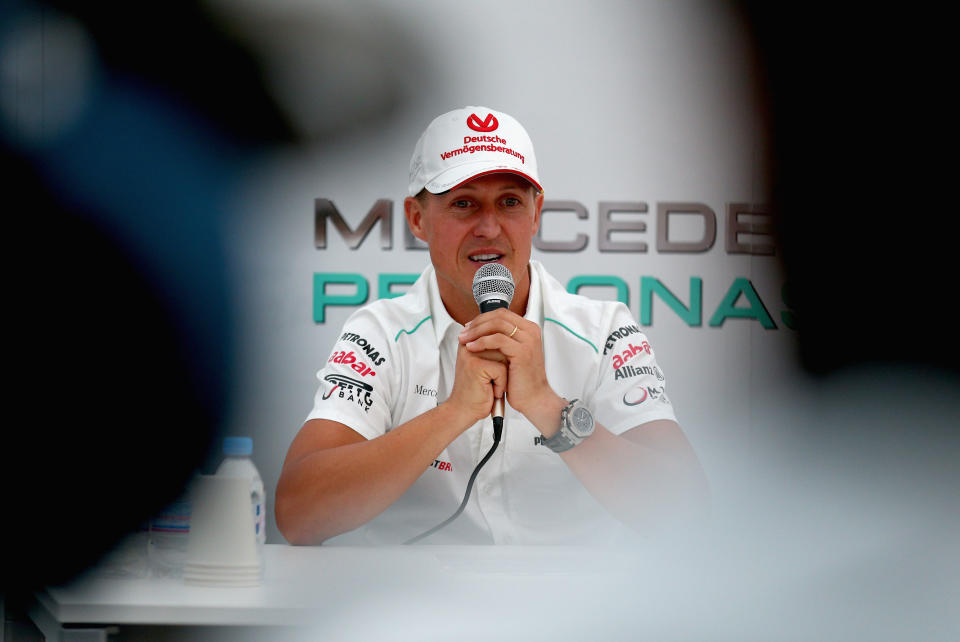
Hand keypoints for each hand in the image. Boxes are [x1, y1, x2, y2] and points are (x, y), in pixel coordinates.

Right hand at [445, 342, 508, 426]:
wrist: (464, 410)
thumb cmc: (476, 390)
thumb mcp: (487, 365)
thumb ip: (495, 349)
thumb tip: (512, 340)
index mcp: (470, 342)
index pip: (497, 337)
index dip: (502, 357)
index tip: (493, 371)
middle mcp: (468, 345)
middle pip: (502, 346)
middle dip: (503, 367)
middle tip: (490, 380)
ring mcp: (471, 354)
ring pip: (504, 357)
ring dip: (503, 376)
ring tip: (490, 384)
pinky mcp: (476, 366)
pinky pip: (502, 370)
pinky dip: (501, 384)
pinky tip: (490, 390)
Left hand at [458, 308, 560, 425]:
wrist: (533, 398)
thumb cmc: (521, 379)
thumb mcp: (512, 354)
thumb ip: (502, 339)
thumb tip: (481, 328)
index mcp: (529, 329)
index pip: (502, 313)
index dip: (482, 318)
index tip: (468, 327)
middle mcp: (531, 331)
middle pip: (499, 316)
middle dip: (477, 323)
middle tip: (463, 332)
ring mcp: (528, 340)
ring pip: (497, 324)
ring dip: (477, 331)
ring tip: (464, 339)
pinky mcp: (522, 351)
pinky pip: (497, 339)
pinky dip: (481, 342)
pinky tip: (472, 347)